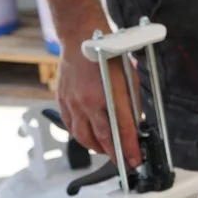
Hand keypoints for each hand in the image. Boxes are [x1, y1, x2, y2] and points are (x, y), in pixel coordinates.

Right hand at [53, 17, 141, 163]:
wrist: (80, 37)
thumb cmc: (106, 54)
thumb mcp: (129, 79)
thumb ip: (131, 105)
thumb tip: (134, 125)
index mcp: (108, 95)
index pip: (122, 131)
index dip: (130, 149)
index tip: (134, 161)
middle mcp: (88, 101)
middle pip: (101, 139)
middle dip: (113, 154)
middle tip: (121, 160)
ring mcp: (72, 102)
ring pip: (82, 137)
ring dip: (96, 147)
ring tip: (106, 150)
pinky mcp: (62, 99)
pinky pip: (70, 126)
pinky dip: (80, 135)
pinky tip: (88, 136)